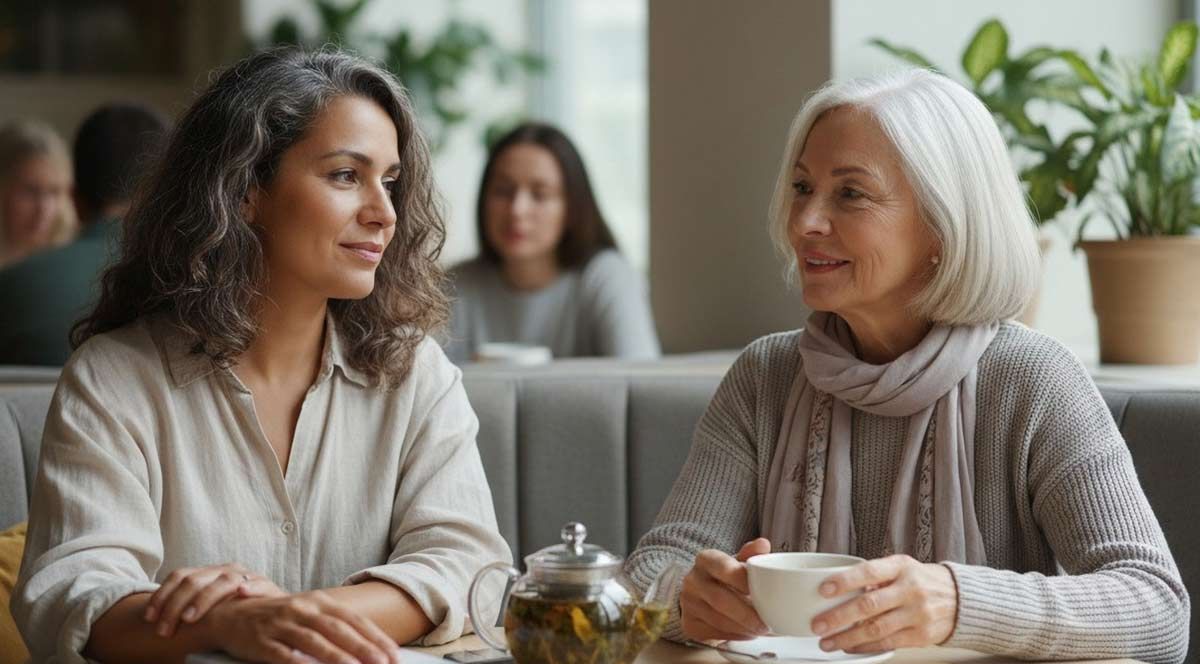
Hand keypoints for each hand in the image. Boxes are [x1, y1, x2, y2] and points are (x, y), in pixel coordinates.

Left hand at [144, 563, 284, 636]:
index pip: (179, 576)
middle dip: (175, 605)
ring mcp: (246, 577)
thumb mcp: (210, 605)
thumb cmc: (236, 611)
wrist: (273, 612)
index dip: (162, 596)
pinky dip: (249, 588)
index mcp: (208, 572)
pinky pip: (258, 584)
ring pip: (222, 581)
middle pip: (194, 580)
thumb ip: (188, 606)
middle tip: (165, 630)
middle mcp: (225, 570)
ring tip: (189, 618)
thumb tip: (154, 620)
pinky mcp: (267, 586)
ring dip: (203, 599)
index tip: (149, 618)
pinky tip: (241, 594)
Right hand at [209, 590, 401, 663]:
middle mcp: (302, 608)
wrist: (231, 613)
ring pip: (315, 641)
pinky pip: (284, 655)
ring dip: (338, 657)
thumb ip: (335, 626)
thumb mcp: (309, 614)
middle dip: (364, 647)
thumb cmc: (280, 617)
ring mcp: (281, 624)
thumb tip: (369, 646)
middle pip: (338, 629)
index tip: (394, 654)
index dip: (375, 637)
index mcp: (318, 601)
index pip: (353, 619)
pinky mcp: (262, 641)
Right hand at [679, 538, 771, 641]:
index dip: (743, 581)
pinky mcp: (689, 624)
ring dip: (744, 628)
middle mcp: (692, 581)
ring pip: (719, 620)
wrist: (700, 592)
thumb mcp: (736, 561)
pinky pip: (715, 633)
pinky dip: (735, 636)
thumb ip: (751, 554)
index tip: (763, 591)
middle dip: (746, 615)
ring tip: (761, 630)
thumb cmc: (724, 576)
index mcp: (706, 560)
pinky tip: (747, 633)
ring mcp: (688, 604)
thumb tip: (763, 545)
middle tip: (766, 624)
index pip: (723, 569)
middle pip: (721, 600)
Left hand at [811, 554, 957, 653]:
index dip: (844, 581)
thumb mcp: (900, 567)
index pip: (869, 572)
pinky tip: (850, 647)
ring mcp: (917, 614)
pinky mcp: (921, 635)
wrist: (960, 599)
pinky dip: (865, 647)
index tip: (823, 589)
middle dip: (839, 616)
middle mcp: (910, 589)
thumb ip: (874, 576)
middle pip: (869, 604)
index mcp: (901, 567)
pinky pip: (888, 643)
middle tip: (818, 624)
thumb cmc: (921, 580)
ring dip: (847, 638)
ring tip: (828, 642)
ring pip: (876, 629)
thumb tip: (840, 588)